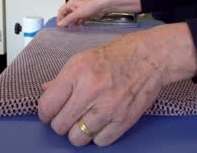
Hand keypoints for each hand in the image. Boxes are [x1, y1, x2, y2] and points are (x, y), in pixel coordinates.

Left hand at [38, 23, 196, 146]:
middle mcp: (91, 91)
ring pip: (77, 138)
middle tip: (68, 115)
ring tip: (84, 120)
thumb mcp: (84, 58)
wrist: (151, 57)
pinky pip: (100, 141)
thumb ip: (62, 78)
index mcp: (77, 72)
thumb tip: (45, 92)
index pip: (47, 106)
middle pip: (60, 125)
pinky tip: (101, 123)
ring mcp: (109, 108)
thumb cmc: (119, 54)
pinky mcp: (124, 120)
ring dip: (78, 132)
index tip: (50, 112)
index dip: (45, 113)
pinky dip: (97, 135)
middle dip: (61, 122)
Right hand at [57, 0, 108, 26]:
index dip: (59, 18)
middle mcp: (74, 7)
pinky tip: (79, 27)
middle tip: (65, 29)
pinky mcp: (86, 14)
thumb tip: (60, 24)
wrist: (103, 6)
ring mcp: (80, 11)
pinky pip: (80, 20)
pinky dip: (79, 24)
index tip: (59, 26)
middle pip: (67, 15)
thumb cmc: (91, 5)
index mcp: (71, 4)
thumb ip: (68, 19)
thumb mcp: (77, 13)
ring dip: (72, 23)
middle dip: (65, 21)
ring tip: (71, 30)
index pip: (61, 11)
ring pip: (73, 18)